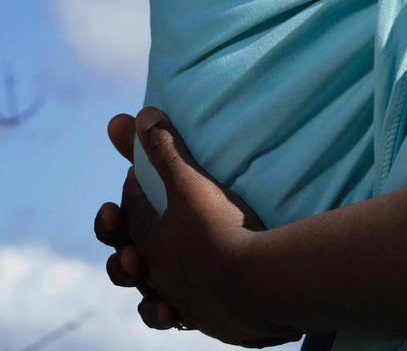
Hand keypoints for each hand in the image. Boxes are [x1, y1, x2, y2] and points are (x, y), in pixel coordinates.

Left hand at [94, 108, 301, 347]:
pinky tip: (178, 304)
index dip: (132, 186)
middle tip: (129, 215)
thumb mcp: (190, 184)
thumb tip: (136, 114)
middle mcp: (158, 272)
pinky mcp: (206, 318)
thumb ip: (165, 149)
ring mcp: (181, 298)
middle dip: (124, 234)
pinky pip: (179, 316)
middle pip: (130, 253)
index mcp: (150, 239)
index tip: (137, 171)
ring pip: (148, 292)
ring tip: (145, 265)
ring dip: (144, 277)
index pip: (131, 208)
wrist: (256, 288)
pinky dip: (173, 308)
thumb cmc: (220, 231)